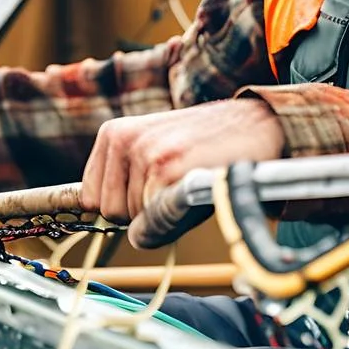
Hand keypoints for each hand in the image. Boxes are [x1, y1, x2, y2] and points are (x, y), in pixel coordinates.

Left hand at [80, 99, 284, 224]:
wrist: (259, 127)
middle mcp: (123, 139)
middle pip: (109, 212)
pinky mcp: (168, 169)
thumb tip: (97, 218)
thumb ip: (123, 182)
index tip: (150, 192)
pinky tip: (197, 188)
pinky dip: (176, 220)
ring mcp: (145, 153)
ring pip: (133, 220)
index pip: (90, 197)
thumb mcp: (157, 151)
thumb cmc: (207, 147)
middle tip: (175, 185)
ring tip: (189, 181)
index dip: (123, 206)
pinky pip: (155, 221)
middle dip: (140, 212)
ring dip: (163, 213)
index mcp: (114, 133)